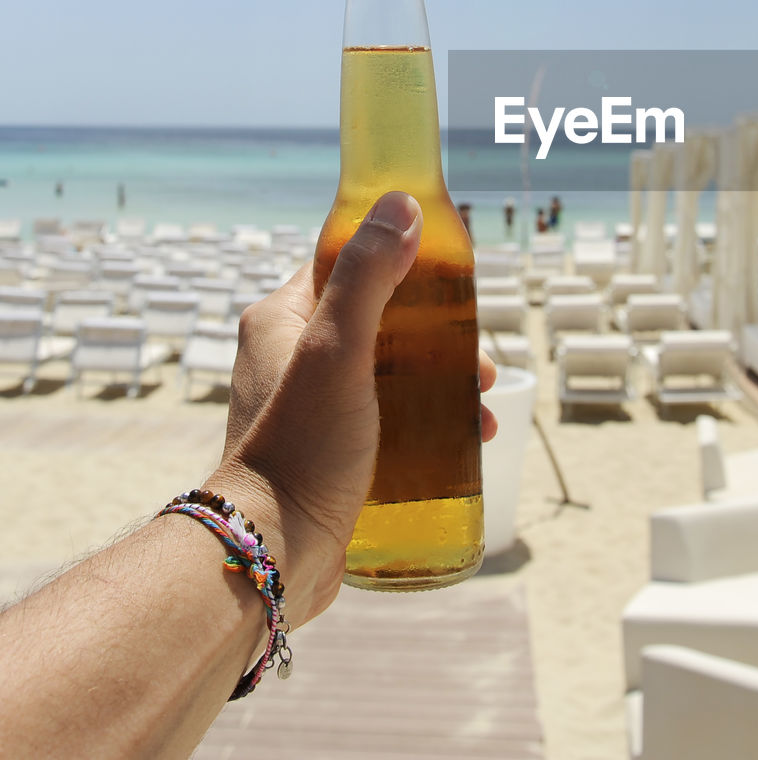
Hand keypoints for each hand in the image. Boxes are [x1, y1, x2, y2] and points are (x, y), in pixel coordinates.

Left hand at [210, 192, 496, 623]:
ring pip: (394, 368)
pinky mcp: (334, 447)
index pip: (347, 262)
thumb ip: (366, 277)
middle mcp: (293, 354)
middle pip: (383, 317)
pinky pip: (392, 414)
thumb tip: (401, 205)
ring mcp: (314, 403)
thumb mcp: (338, 351)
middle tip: (477, 361)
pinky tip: (468, 441)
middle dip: (439, 334)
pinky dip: (431, 418)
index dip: (402, 259)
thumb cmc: (301, 448)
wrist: (271, 557)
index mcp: (282, 318)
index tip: (449, 274)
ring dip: (444, 378)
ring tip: (482, 406)